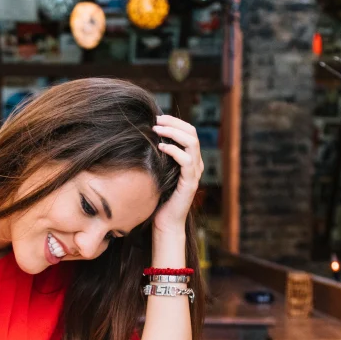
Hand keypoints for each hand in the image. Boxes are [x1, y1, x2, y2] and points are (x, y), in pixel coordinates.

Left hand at [153, 115, 203, 234]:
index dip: (175, 121)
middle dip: (174, 123)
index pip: (189, 131)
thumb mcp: (158, 170)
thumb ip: (158, 156)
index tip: (157, 117)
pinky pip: (186, 161)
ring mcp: (195, 173)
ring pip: (192, 143)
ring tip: (157, 129)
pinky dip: (174, 150)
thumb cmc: (159, 197)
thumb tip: (144, 137)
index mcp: (190, 159)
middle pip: (192, 133)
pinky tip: (160, 147)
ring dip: (173, 133)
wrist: (165, 222)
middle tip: (156, 120)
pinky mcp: (190, 183)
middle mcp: (196, 163)